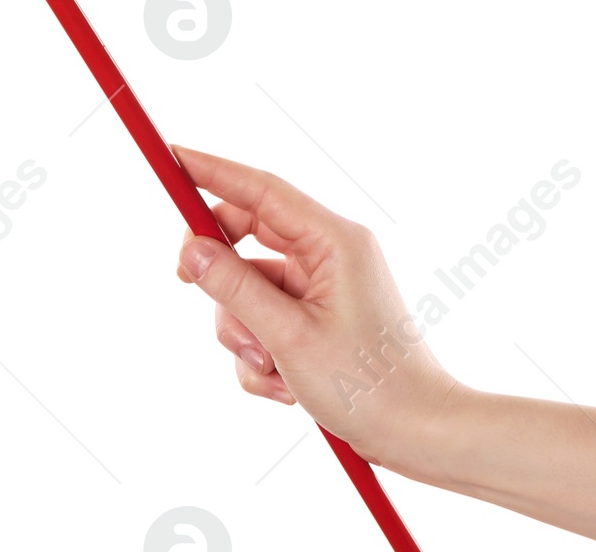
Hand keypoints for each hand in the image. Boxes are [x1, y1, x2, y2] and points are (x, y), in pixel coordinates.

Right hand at [171, 146, 460, 473]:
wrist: (424, 438)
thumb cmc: (372, 388)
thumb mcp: (289, 338)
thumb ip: (234, 289)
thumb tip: (190, 251)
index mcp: (333, 241)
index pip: (259, 188)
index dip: (211, 170)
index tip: (171, 157)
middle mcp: (329, 253)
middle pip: (248, 235)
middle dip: (221, 274)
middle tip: (187, 282)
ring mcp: (324, 286)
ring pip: (251, 284)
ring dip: (243, 328)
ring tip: (267, 369)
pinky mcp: (319, 317)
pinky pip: (267, 316)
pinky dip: (261, 351)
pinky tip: (283, 386)